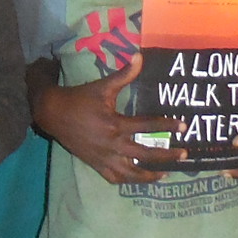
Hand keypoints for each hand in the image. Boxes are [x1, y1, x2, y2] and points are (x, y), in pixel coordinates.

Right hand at [33, 53, 185, 184]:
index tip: (184, 127)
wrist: (54, 114)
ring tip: (165, 174)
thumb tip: (139, 56)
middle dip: (166, 155)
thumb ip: (124, 75)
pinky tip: (138, 179)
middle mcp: (112, 145)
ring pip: (131, 173)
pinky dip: (128, 180)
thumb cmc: (80, 98)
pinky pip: (115, 178)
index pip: (148, 126)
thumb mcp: (102, 86)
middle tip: (184, 154)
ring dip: (150, 175)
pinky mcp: (96, 164)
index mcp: (115, 125)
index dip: (167, 125)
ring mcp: (104, 157)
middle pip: (145, 154)